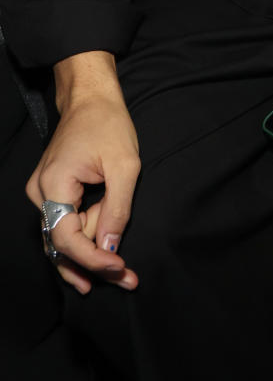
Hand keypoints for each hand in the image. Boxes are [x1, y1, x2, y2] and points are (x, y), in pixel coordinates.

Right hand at [26, 93, 140, 293]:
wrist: (91, 98)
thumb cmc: (108, 124)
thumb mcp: (125, 165)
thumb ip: (117, 208)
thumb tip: (110, 248)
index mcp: (53, 184)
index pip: (65, 237)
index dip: (91, 258)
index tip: (119, 268)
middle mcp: (39, 192)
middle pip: (61, 243)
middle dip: (93, 265)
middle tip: (126, 281)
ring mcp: (41, 192)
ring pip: (63, 236)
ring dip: (92, 253)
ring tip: (122, 272)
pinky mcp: (51, 191)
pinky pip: (65, 222)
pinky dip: (86, 236)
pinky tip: (106, 250)